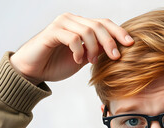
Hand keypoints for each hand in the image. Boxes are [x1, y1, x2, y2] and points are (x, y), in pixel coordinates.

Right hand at [10, 13, 133, 84]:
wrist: (33, 71)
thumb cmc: (56, 64)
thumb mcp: (83, 59)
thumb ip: (96, 52)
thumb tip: (117, 50)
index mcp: (81, 25)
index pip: (104, 23)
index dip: (119, 32)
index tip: (131, 44)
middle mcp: (72, 20)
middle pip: (99, 25)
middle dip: (110, 42)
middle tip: (116, 57)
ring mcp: (61, 24)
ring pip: (88, 31)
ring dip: (94, 49)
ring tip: (91, 62)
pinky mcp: (52, 32)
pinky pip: (72, 38)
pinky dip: (79, 50)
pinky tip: (78, 60)